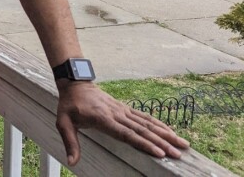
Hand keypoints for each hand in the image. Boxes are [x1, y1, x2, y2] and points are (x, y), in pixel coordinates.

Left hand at [56, 81, 188, 165]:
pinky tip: (171, 132)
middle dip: (162, 142)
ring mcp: (123, 110)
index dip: (143, 143)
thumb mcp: (63, 122)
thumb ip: (70, 142)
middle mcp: (117, 114)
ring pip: (147, 123)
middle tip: (178, 154)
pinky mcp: (125, 108)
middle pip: (142, 130)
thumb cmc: (69, 105)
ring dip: (166, 134)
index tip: (159, 152)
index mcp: (103, 119)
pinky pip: (144, 117)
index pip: (127, 134)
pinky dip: (159, 124)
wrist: (75, 83)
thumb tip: (72, 162)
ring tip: (183, 144)